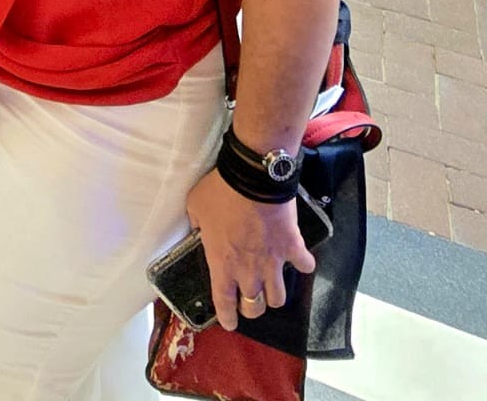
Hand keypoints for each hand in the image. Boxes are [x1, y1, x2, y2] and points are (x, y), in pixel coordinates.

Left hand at [186, 168, 314, 332]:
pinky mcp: (293, 248)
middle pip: (254, 307)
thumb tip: (199, 230)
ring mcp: (274, 262)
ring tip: (270, 283)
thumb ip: (197, 226)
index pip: (224, 303)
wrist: (253, 177)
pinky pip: (305, 266)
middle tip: (249, 297)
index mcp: (222, 264)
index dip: (227, 317)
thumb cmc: (220, 192)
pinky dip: (303, 264)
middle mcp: (249, 271)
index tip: (230, 323)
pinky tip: (300, 259)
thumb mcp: (196, 207)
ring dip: (274, 293)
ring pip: (279, 297)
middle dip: (251, 307)